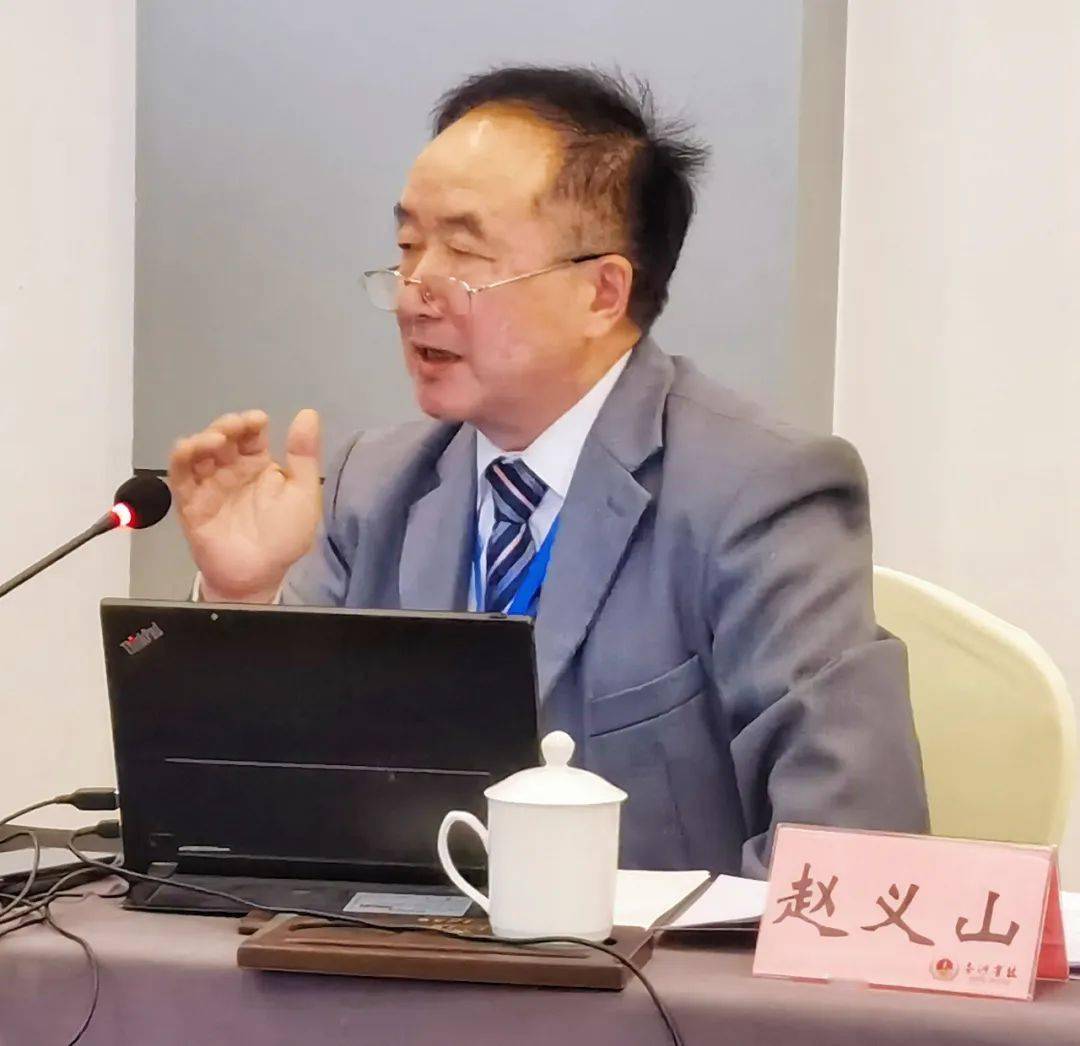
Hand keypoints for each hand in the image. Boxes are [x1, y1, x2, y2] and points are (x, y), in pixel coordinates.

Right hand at [168, 409, 321, 601]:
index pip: (251, 434)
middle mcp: (231, 470)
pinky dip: (181, 458)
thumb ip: (304, 456)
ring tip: (215, 440)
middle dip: (226, 426)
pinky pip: (180, 476)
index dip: (251, 422)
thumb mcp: (303, 494)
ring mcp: (209, 485)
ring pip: (198, 452)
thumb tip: (308, 413)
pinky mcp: (190, 502)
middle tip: (234, 427)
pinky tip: (188, 449)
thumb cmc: (284, 537)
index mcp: (259, 465)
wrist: (259, 576)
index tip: (257, 420)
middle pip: (222, 437)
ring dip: (203, 439)